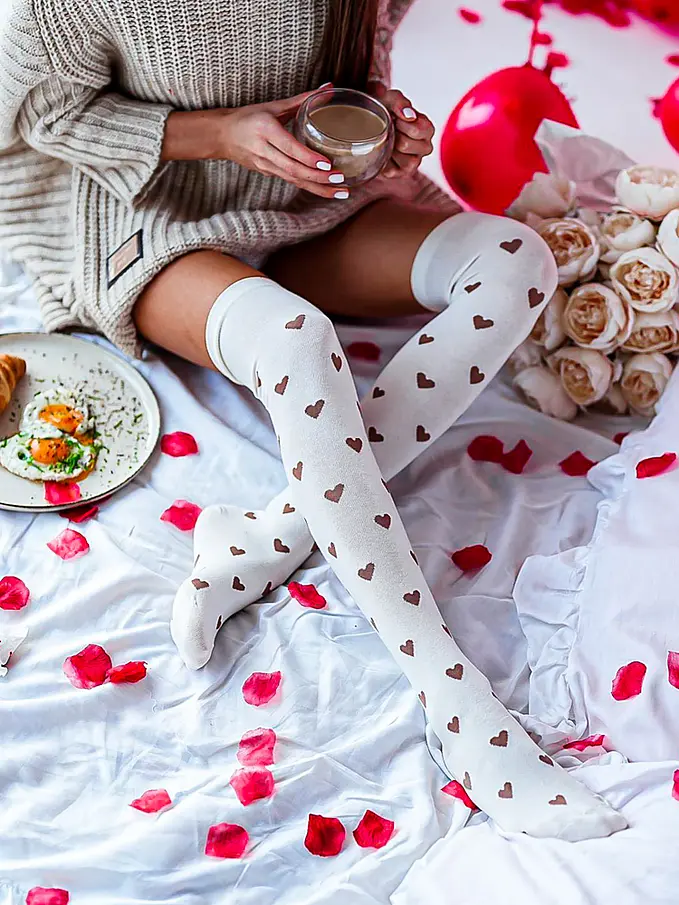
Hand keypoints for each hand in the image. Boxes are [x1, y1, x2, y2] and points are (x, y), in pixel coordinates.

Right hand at [218, 89, 348, 198]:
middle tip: (341, 179)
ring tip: (340, 192)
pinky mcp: (267, 173)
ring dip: (318, 188)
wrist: (222, 136)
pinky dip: (309, 186)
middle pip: (293, 169)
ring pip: (294, 180)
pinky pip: (290, 181)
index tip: (327, 164)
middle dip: (318, 177)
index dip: (308, 158)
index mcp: (265, 129)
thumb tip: (330, 87)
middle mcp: (263, 150)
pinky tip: (326, 190)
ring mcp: (264, 165)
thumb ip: (303, 100)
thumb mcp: (274, 106)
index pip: (289, 148)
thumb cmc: (249, 117)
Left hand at [371, 84, 433, 178]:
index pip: (420, 130)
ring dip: (390, 148)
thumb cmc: (385, 110)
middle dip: (393, 135)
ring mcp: (413, 162)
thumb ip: (400, 102)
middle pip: (406, 145)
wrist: (369, 121)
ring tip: (388, 139)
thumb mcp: (391, 99)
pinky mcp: (399, 173)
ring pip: (403, 160)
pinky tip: (384, 150)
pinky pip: (391, 170)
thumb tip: (408, 116)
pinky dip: (384, 160)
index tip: (396, 118)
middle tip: (390, 129)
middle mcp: (425, 147)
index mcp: (427, 129)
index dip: (402, 123)